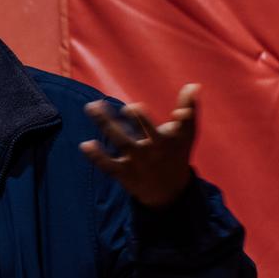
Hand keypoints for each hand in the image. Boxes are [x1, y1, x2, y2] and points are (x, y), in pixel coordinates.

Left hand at [79, 84, 199, 207]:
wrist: (170, 192)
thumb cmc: (176, 154)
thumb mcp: (186, 135)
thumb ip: (189, 109)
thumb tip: (193, 85)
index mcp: (164, 141)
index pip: (155, 127)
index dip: (143, 119)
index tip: (134, 106)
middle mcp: (149, 151)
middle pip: (134, 133)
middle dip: (119, 119)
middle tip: (105, 102)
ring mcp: (135, 162)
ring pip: (120, 142)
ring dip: (105, 124)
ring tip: (91, 106)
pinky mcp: (123, 172)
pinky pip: (108, 165)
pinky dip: (97, 156)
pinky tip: (85, 144)